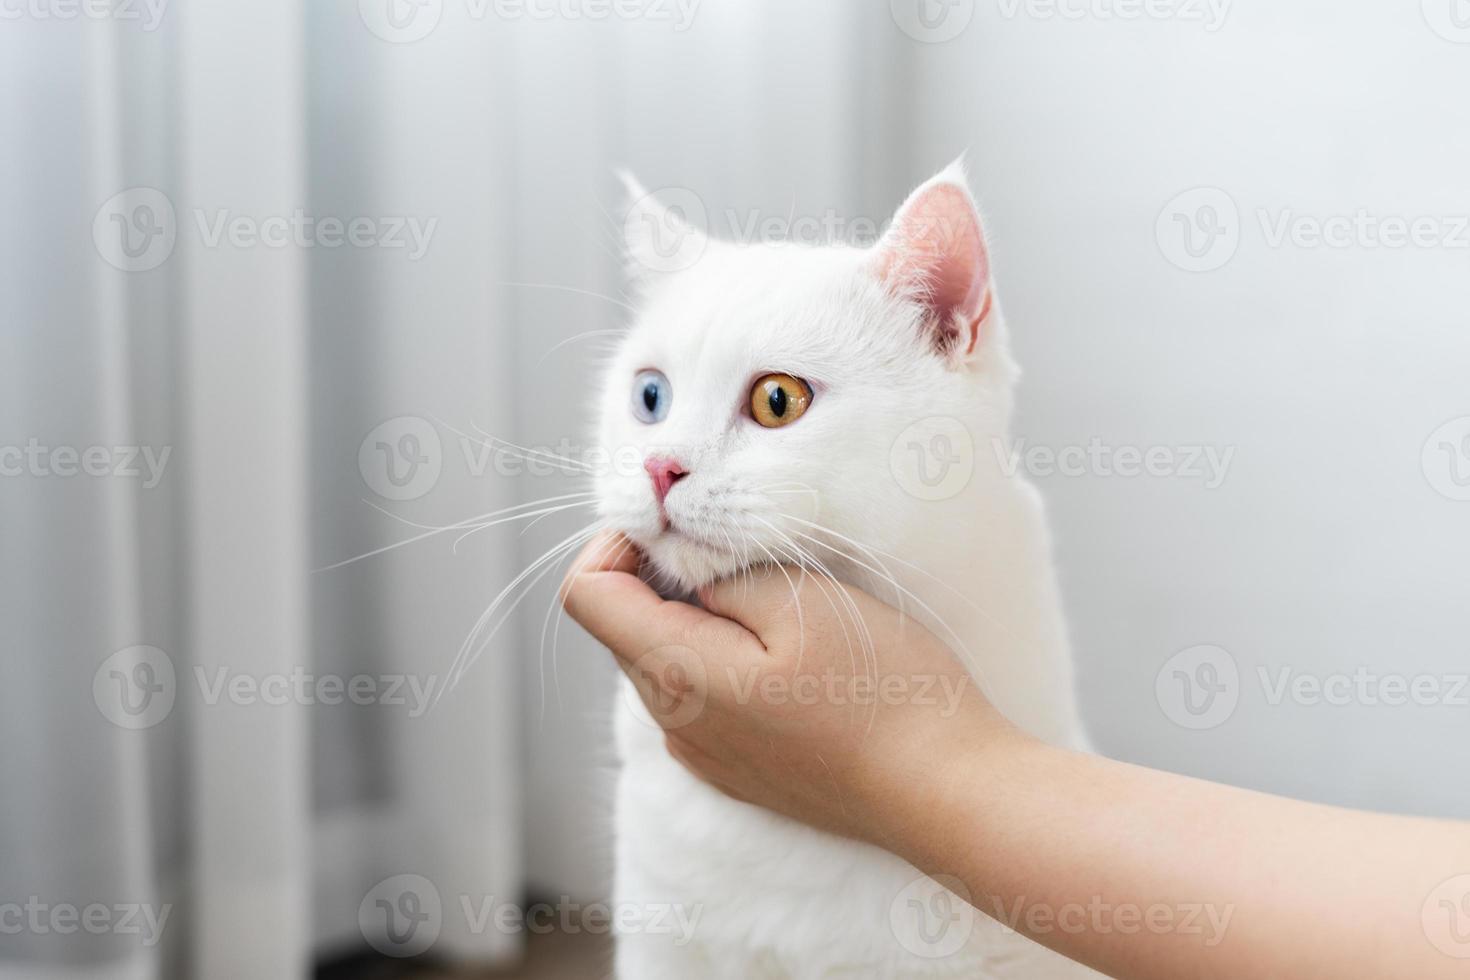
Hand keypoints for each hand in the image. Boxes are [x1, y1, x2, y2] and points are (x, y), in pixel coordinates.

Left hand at [560, 531, 1020, 848]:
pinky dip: (722, 656)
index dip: (617, 541)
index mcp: (678, 675)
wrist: (944, 790)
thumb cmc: (884, 691)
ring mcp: (703, 753)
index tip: (678, 524)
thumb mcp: (804, 602)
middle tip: (741, 550)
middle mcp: (674, 723)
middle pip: (624, 623)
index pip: (587, 594)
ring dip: (698, 615)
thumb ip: (721, 575)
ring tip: (776, 600)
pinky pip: (699, 696)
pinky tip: (789, 653)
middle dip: (664, 573)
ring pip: (665, 658)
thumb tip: (677, 560)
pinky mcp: (736, 768)